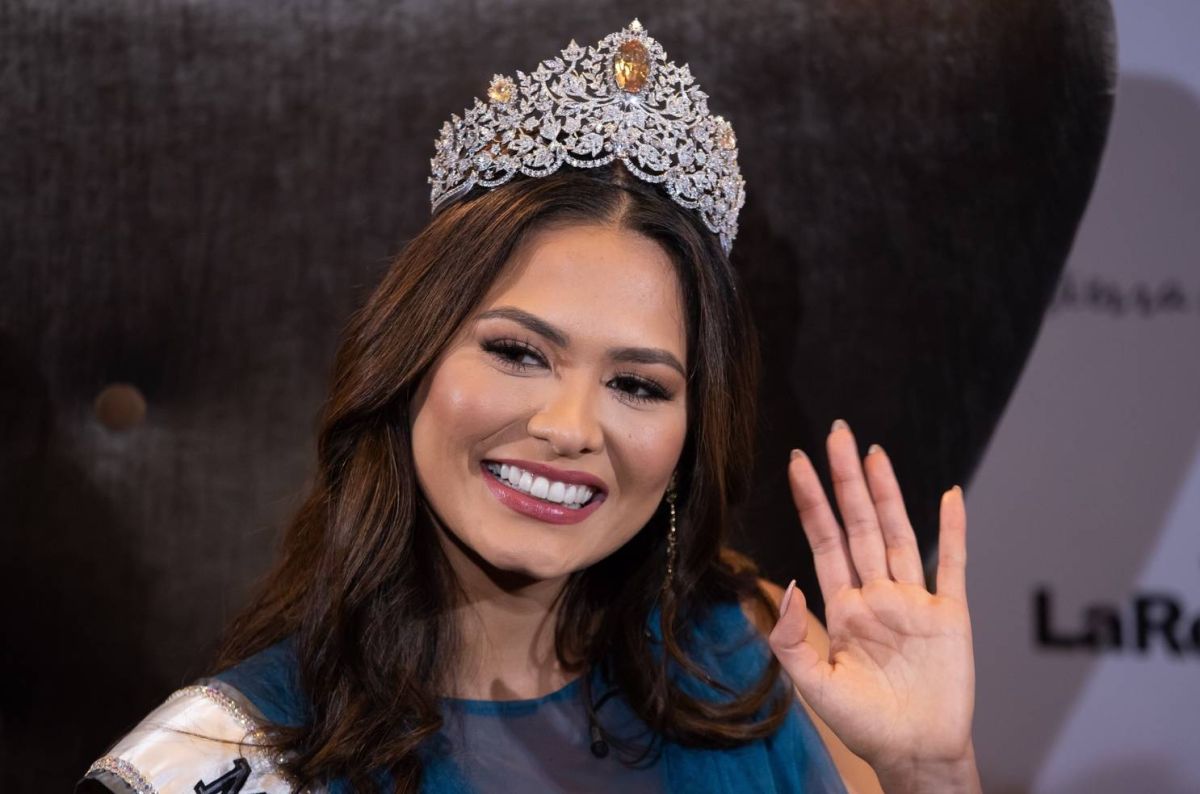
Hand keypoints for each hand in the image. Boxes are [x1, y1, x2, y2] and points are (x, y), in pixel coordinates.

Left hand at [768, 419, 978, 791]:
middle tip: (837, 433)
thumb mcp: (814, 686)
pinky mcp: (950, 615)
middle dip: (846, 480)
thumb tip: (789, 585)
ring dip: (888, 494)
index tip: (797, 463)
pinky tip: (949, 496)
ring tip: (875, 454)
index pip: (824, 541)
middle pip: (859, 524)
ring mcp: (914, 601)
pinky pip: (953, 564)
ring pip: (899, 534)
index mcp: (845, 607)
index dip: (811, 501)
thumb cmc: (865, 725)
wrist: (916, 753)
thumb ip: (794, 639)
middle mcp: (878, 595)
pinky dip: (954, 530)